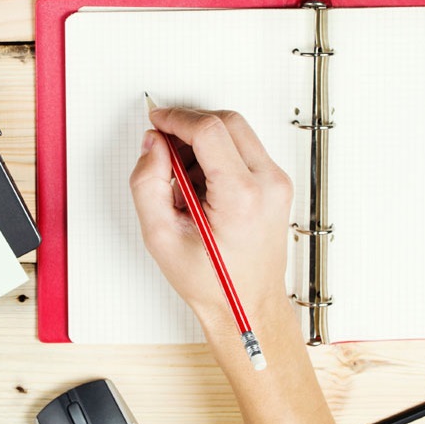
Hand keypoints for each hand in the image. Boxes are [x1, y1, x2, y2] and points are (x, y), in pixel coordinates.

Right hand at [130, 108, 294, 342]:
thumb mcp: (160, 236)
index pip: (208, 130)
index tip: (156, 122)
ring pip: (237, 133)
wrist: (247, 304)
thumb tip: (153, 145)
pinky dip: (217, 155)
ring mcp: (277, 183)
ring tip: (182, 180)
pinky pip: (245, 150)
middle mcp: (267, 185)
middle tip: (164, 146)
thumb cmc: (211, 282)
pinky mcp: (277, 185)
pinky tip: (201, 186)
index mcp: (241, 197)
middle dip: (189, 126)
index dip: (176, 119)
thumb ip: (147, 183)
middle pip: (227, 122)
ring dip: (203, 142)